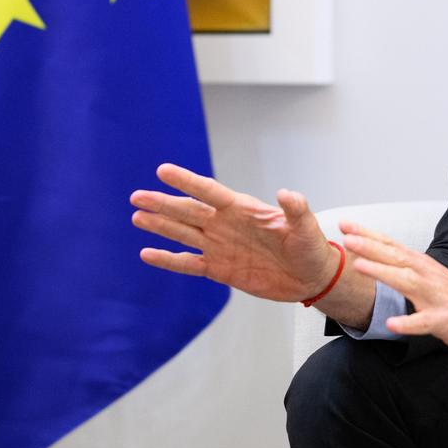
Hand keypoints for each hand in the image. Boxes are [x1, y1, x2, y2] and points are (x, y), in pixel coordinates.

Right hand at [130, 163, 338, 302]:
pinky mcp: (219, 269)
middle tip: (137, 196)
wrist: (310, 277)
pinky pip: (188, 263)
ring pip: (183, 234)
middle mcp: (225, 225)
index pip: (209, 192)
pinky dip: (168, 259)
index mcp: (242, 209)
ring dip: (160, 226)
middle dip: (162, 204)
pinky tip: (147, 254)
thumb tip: (287, 193)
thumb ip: (296, 210)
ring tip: (137, 216)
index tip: (163, 171)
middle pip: (188, 211)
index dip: (187, 182)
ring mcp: (220, 246)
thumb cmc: (311, 247)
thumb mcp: (307, 228)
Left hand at [341, 222, 447, 361]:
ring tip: (360, 266)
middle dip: (370, 246)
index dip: (368, 234)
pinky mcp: (447, 320)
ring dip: (384, 273)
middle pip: (396, 257)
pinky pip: (426, 322)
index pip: (392, 246)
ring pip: (408, 282)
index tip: (345, 223)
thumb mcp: (430, 279)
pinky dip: (409, 322)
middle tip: (346, 236)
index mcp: (423, 267)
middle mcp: (429, 277)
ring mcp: (438, 298)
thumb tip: (377, 258)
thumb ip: (406, 270)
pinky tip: (392, 323)